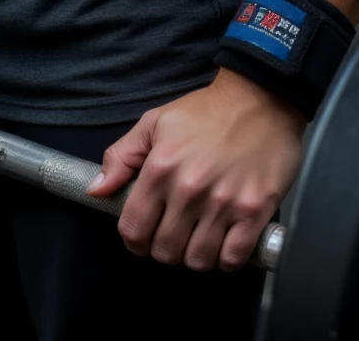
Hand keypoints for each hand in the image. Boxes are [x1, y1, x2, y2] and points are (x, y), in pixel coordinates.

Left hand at [88, 69, 304, 270]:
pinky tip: (224, 241)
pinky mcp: (254, 212)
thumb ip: (122, 156)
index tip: (143, 235)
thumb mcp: (155, 122)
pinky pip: (232, 258)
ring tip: (198, 237)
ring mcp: (223, 204)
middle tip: (174, 233)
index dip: (134, 239)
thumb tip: (97, 190)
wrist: (261, 99)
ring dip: (195, 255)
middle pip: (165, 251)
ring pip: (198, 260)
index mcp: (160, 168)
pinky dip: (225, 258)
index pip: (133, 229)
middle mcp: (189, 190)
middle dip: (164, 248)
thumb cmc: (208, 111)